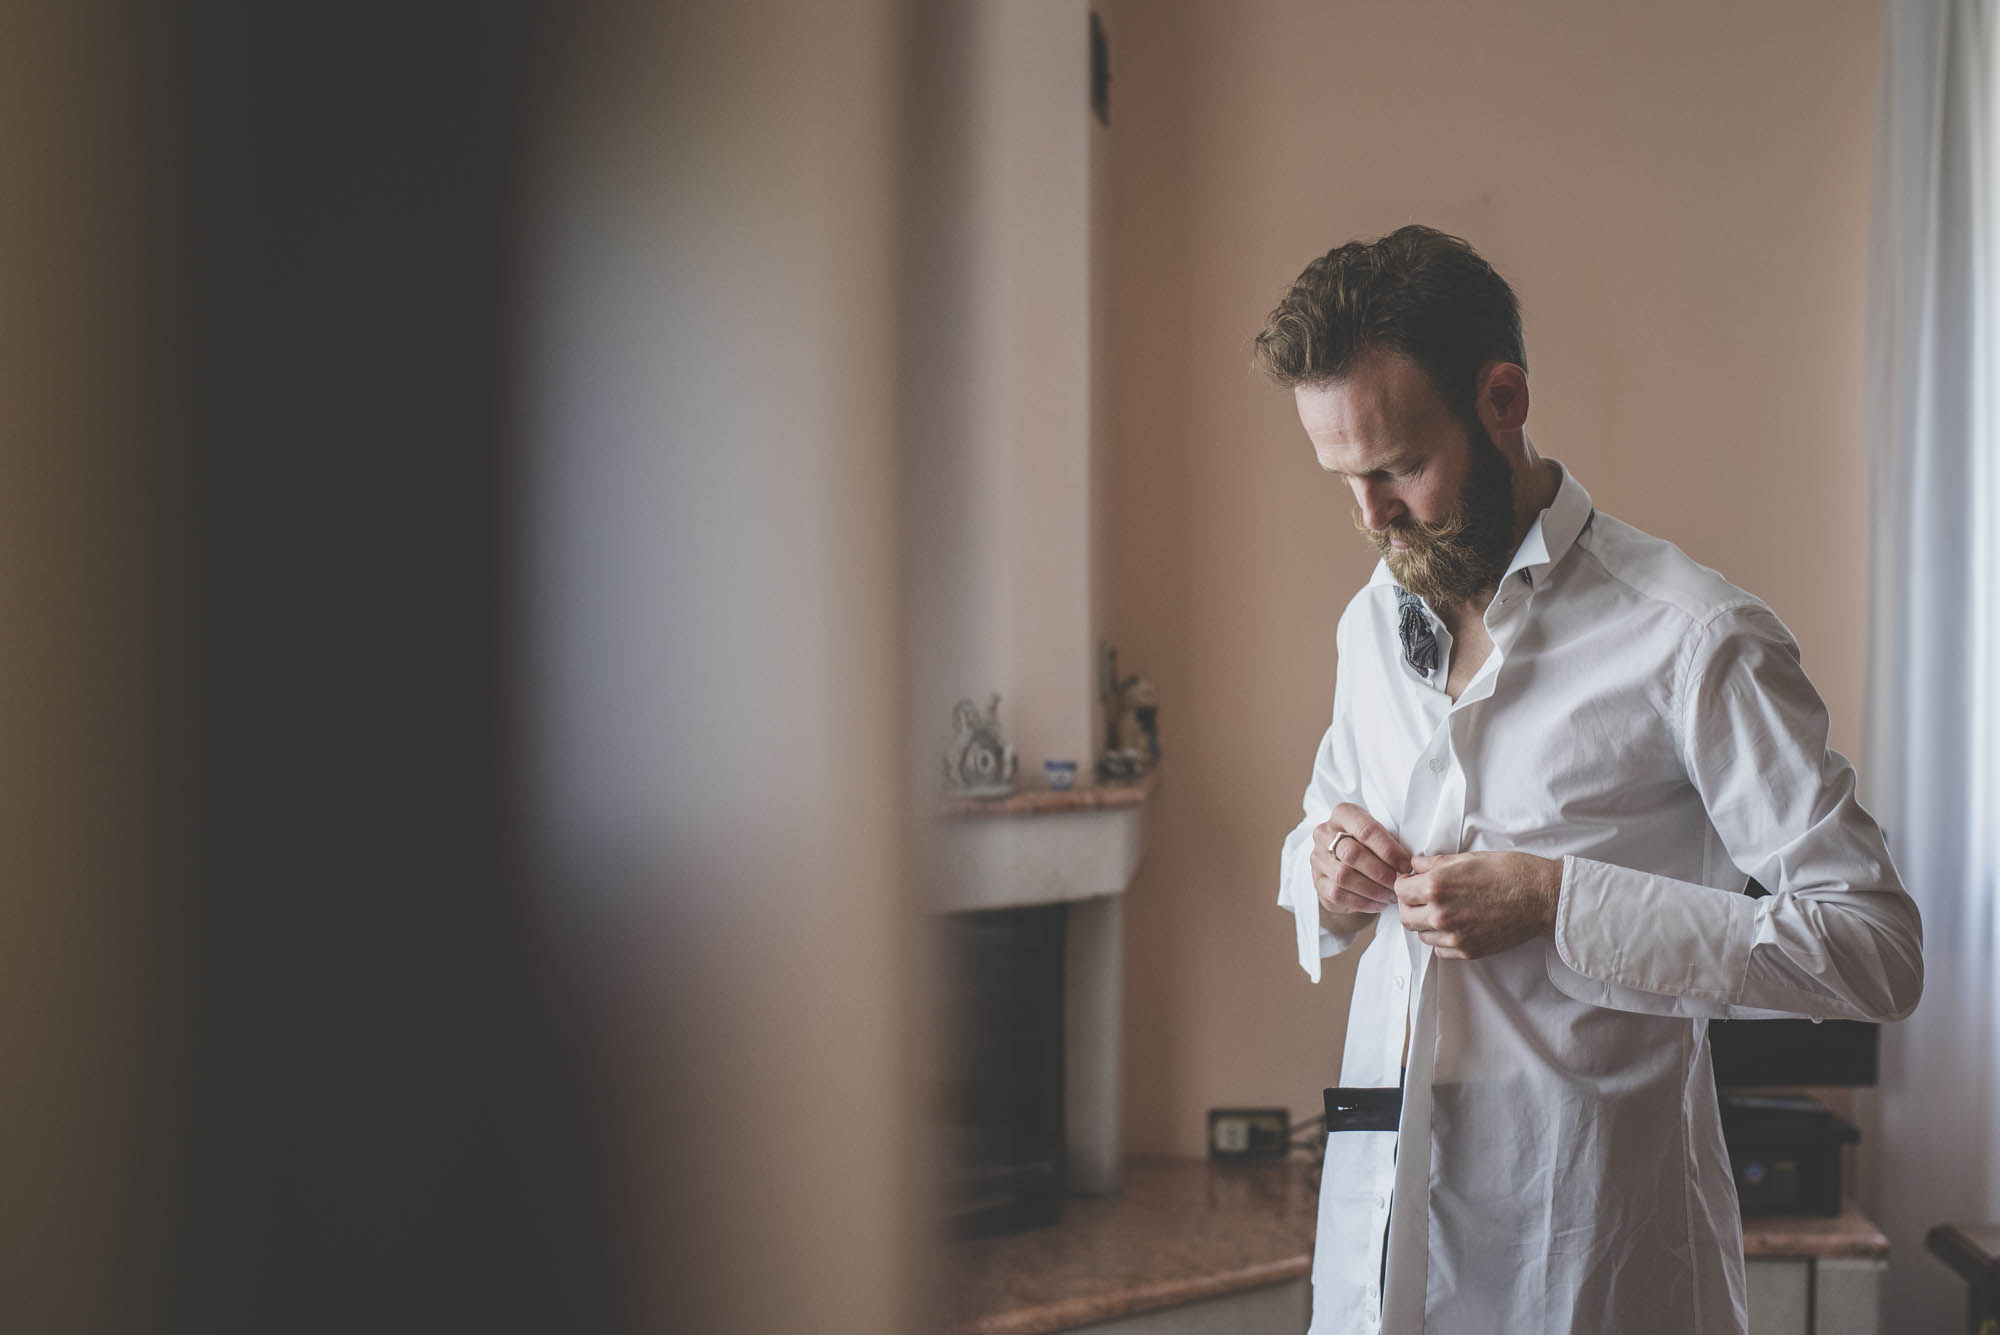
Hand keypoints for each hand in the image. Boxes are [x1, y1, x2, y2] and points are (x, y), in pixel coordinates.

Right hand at [1310, 803, 1413, 925]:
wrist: (1345, 862)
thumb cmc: (1370, 846)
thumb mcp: (1380, 834)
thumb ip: (1392, 842)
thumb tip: (1412, 862)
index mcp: (1343, 814)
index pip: (1366, 830)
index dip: (1389, 850)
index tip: (1406, 865)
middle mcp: (1325, 833)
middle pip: (1352, 854)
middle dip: (1380, 872)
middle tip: (1398, 883)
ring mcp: (1318, 858)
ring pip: (1344, 876)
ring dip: (1373, 890)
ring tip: (1391, 895)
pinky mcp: (1317, 882)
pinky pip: (1338, 894)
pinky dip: (1363, 902)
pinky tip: (1379, 903)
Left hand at [1393, 850, 1561, 959]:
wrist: (1542, 897)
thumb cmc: (1510, 872)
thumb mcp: (1469, 858)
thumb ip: (1436, 863)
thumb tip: (1416, 864)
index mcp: (1437, 886)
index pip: (1400, 890)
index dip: (1405, 882)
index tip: (1412, 881)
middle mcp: (1441, 914)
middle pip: (1405, 916)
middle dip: (1410, 904)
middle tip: (1422, 897)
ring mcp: (1454, 936)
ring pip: (1421, 935)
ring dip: (1425, 923)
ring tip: (1442, 910)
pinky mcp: (1468, 951)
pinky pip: (1440, 950)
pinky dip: (1442, 939)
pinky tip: (1455, 925)